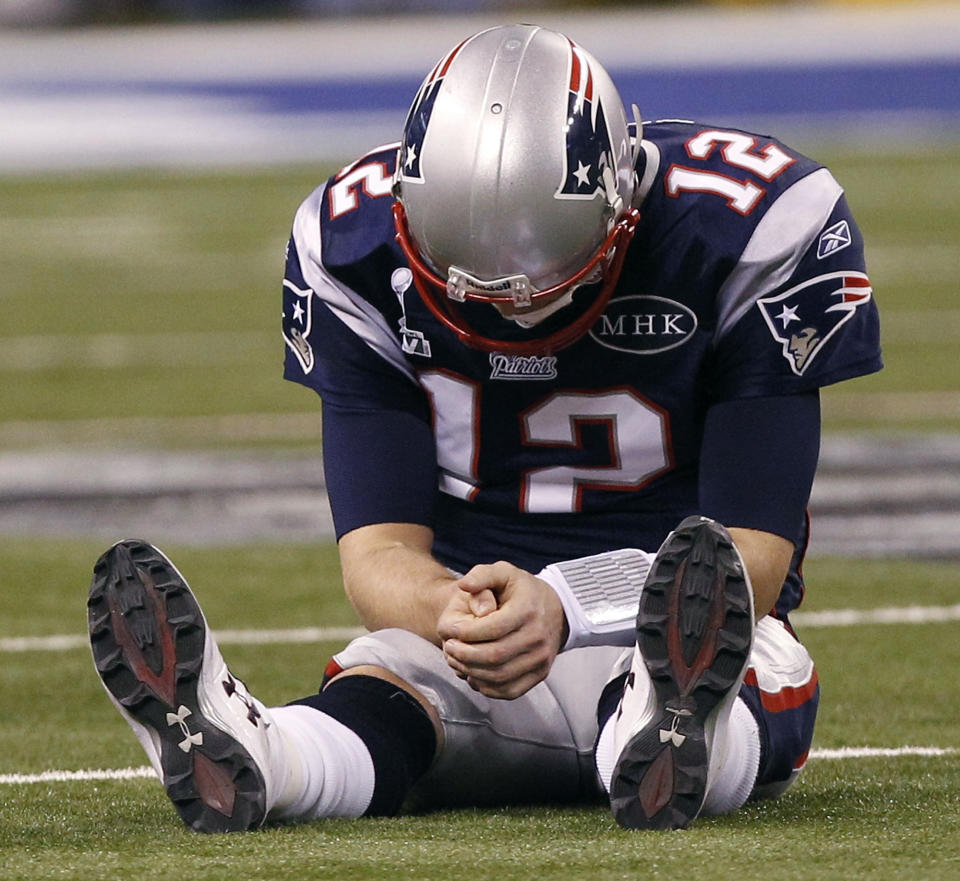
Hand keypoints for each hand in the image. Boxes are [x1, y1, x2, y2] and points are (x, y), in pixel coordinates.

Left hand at [437, 560, 566, 699]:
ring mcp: (541, 659)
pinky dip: (486, 686)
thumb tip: (464, 585)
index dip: (464, 632)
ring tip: (456, 660)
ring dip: (471, 671)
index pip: (491, 628)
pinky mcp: (539, 675)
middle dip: (464, 655)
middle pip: (494, 655)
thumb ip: (481, 575)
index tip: (448, 630)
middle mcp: (538, 636)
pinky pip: (509, 690)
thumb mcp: (503, 572)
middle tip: (448, 647)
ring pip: (499, 676)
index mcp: (527, 610)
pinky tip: (473, 673)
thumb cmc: (522, 591)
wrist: (557, 610)